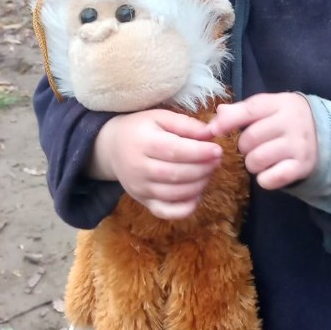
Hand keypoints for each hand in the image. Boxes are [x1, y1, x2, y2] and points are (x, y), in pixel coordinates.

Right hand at [90, 110, 221, 218]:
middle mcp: (138, 168)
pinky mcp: (144, 202)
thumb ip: (186, 124)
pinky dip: (185, 208)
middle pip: (175, 174)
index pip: (174, 151)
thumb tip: (211, 134)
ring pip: (174, 194)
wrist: (112, 147)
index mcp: (142, 142)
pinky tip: (197, 195)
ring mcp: (140, 188)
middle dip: (202, 169)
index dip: (199, 152)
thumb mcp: (160, 117)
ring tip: (208, 172)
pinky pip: (166, 212)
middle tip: (217, 161)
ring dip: (198, 185)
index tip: (218, 150)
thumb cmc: (141, 129)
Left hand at [208, 93, 316, 189]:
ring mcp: (299, 145)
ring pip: (256, 160)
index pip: (250, 110)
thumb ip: (242, 110)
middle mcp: (292, 123)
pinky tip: (269, 172)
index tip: (214, 130)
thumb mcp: (268, 108)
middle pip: (249, 139)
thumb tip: (218, 116)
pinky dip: (264, 179)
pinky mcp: (302, 166)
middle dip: (243, 146)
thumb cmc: (285, 120)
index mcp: (281, 104)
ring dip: (252, 163)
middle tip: (253, 146)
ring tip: (261, 159)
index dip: (228, 121)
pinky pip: (270, 179)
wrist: (324, 135)